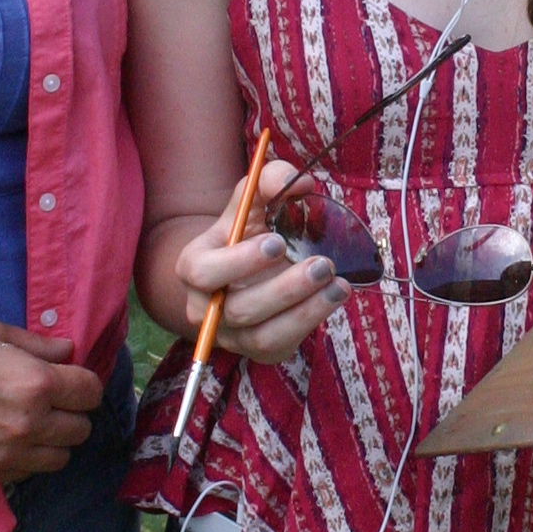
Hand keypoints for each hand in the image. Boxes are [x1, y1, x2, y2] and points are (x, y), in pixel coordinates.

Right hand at [0, 319, 106, 482]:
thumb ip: (36, 345)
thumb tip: (68, 352)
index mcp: (34, 384)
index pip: (90, 391)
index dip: (81, 381)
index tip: (67, 377)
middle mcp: (28, 425)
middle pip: (81, 428)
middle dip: (71, 411)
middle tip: (47, 398)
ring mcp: (7, 456)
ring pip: (60, 458)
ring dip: (53, 439)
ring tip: (29, 420)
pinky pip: (28, 473)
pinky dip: (27, 458)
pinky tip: (6, 438)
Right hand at [176, 159, 345, 364]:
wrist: (249, 271)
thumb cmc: (248, 232)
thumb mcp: (252, 204)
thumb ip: (268, 183)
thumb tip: (298, 181)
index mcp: (195, 268)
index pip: (202, 272)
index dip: (239, 261)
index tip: (276, 242)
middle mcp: (206, 308)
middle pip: (238, 309)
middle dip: (283, 289)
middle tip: (322, 265)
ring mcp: (231, 335)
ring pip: (262, 335)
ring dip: (304, 310)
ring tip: (338, 285)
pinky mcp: (258, 350)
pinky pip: (281, 345)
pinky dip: (310, 322)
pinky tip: (333, 298)